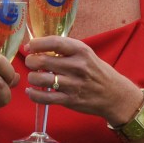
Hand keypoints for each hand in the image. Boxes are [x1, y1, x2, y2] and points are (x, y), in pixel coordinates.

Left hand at [23, 35, 139, 122]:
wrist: (114, 94)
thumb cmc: (95, 70)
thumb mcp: (85, 53)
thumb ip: (64, 49)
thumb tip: (36, 46)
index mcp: (80, 51)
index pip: (54, 42)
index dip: (37, 44)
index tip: (29, 46)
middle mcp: (77, 66)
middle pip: (42, 61)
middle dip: (30, 61)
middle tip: (31, 62)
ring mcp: (73, 84)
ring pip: (40, 79)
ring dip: (31, 77)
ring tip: (33, 76)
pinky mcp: (70, 100)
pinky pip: (45, 98)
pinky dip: (33, 95)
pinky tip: (31, 91)